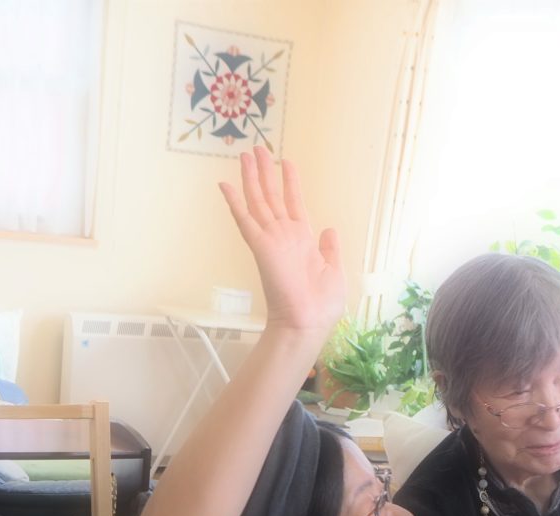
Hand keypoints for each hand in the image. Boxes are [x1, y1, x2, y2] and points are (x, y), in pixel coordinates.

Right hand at [220, 148, 344, 333]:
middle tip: (257, 148)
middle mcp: (284, 237)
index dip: (289, 182)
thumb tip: (329, 229)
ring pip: (257, 201)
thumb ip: (330, 249)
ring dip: (251, 177)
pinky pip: (244, 219)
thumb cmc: (322, 306)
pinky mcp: (260, 246)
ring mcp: (271, 240)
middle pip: (271, 197)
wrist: (308, 323)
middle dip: (265, 172)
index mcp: (303, 241)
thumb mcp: (335, 271)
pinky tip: (224, 184)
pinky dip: (234, 201)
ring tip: (245, 153)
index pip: (293, 204)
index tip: (286, 162)